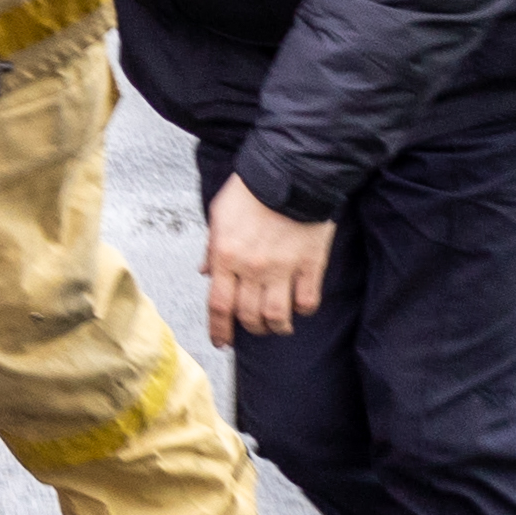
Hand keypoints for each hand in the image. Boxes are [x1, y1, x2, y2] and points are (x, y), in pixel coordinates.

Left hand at [202, 175, 335, 340]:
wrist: (291, 173)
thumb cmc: (251, 190)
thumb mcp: (219, 215)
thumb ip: (212, 248)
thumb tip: (204, 272)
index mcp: (225, 257)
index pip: (218, 305)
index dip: (219, 329)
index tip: (222, 341)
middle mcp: (252, 268)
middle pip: (248, 316)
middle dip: (249, 329)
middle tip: (253, 328)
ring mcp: (283, 269)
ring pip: (277, 317)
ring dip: (276, 327)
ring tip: (278, 325)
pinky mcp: (311, 265)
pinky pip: (308, 301)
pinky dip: (303, 309)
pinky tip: (300, 305)